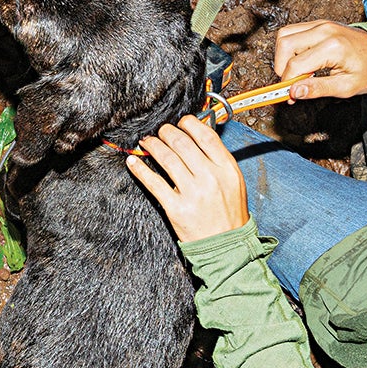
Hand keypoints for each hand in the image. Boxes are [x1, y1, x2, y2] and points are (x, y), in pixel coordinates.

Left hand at [128, 116, 249, 241]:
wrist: (226, 246)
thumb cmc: (229, 212)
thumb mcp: (233, 181)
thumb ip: (218, 159)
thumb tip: (196, 135)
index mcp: (227, 169)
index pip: (205, 135)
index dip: (189, 123)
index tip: (180, 121)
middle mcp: (210, 178)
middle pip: (182, 143)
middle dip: (166, 132)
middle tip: (160, 131)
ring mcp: (192, 193)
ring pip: (166, 158)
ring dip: (152, 145)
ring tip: (147, 141)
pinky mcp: (175, 207)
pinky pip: (153, 182)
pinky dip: (140, 169)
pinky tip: (133, 161)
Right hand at [273, 20, 366, 99]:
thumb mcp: (346, 87)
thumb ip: (318, 89)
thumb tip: (293, 92)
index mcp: (333, 47)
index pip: (295, 65)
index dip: (288, 83)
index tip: (290, 96)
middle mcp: (324, 30)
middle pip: (285, 44)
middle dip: (281, 66)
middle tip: (292, 82)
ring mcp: (321, 24)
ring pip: (285, 35)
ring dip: (283, 55)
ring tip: (296, 71)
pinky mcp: (319, 23)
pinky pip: (293, 31)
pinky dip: (290, 47)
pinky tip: (301, 60)